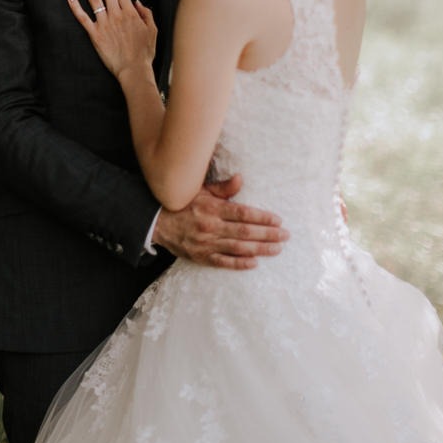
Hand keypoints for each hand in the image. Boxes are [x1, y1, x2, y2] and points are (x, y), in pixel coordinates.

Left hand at [67, 0, 156, 81]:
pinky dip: (76, 7)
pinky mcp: (95, 34)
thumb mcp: (153, 30)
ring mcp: (105, 24)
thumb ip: (146, 14)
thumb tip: (137, 1)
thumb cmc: (144, 52)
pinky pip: (83, 18)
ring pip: (95, 0)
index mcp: (130, 13)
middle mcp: (117, 15)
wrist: (134, 69)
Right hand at [152, 175, 288, 269]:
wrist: (157, 223)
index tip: (277, 220)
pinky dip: (239, 263)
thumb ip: (223, 188)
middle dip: (268, 234)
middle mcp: (210, 227)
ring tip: (277, 249)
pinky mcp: (201, 257)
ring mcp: (206, 244)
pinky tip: (255, 263)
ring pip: (238, 248)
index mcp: (211, 208)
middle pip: (244, 232)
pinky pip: (223, 262)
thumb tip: (241, 179)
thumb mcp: (201, 191)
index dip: (261, 217)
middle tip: (285, 236)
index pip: (242, 213)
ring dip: (260, 249)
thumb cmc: (183, 204)